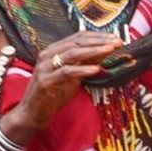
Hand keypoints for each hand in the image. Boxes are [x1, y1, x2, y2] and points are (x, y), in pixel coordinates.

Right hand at [0, 31, 122, 145]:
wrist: (33, 114)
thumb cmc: (54, 94)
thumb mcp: (74, 76)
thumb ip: (86, 63)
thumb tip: (106, 51)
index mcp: (54, 50)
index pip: (78, 37)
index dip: (98, 36)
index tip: (116, 37)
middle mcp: (47, 55)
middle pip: (77, 43)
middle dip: (100, 41)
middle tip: (118, 42)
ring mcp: (45, 67)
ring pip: (72, 54)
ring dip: (94, 51)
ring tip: (111, 50)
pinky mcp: (45, 81)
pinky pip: (67, 72)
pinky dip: (83, 69)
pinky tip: (97, 69)